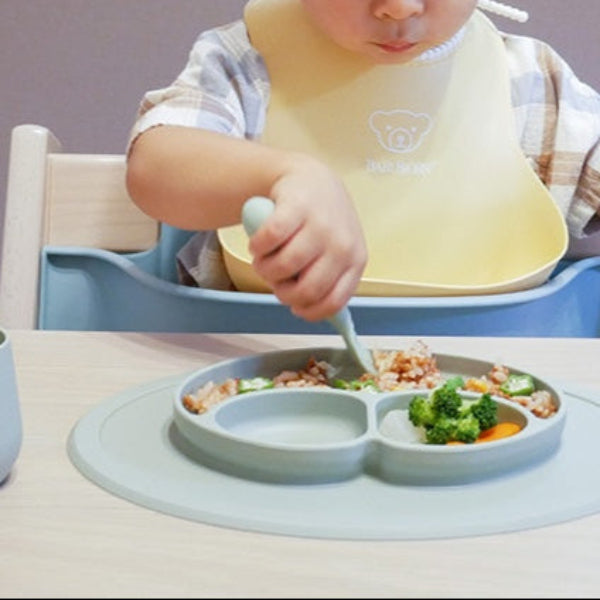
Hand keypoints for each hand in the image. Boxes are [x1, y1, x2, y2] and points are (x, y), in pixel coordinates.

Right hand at [247, 155, 367, 321]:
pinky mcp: (296, 206)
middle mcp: (342, 244)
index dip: (307, 311)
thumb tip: (307, 310)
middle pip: (306, 290)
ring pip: (284, 266)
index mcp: (355, 261)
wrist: (310, 178)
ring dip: (264, 269)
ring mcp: (320, 224)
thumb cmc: (320, 224)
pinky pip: (269, 239)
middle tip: (275, 280)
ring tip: (263, 260)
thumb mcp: (335, 253)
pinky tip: (258, 243)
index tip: (294, 306)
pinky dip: (257, 247)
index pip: (333, 303)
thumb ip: (327, 280)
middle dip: (282, 292)